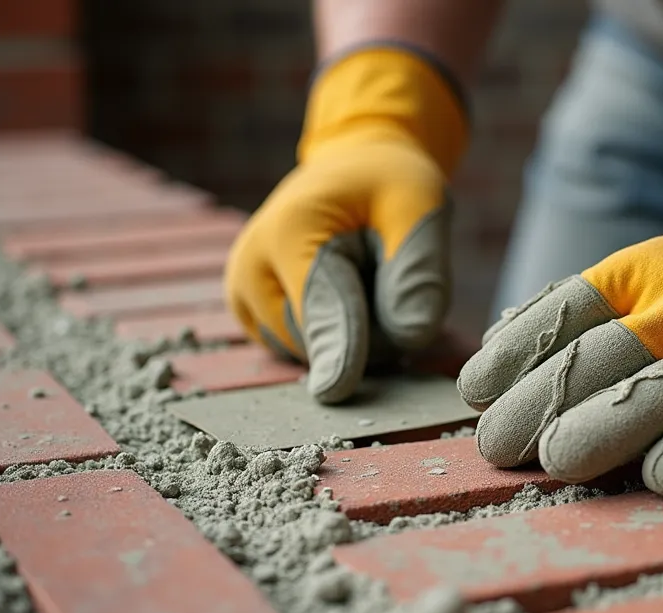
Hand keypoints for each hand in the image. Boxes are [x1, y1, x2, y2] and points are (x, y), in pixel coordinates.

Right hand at [225, 47, 466, 402]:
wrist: (352, 171)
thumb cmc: (389, 187)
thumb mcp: (419, 210)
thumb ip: (417, 273)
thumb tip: (408, 336)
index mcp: (291, 230)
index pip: (321, 306)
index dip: (338, 348)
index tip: (335, 391)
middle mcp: (250, 266)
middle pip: (318, 341)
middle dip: (370, 333)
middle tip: (390, 275)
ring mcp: (243, 295)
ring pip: (308, 356)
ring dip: (352, 339)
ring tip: (363, 279)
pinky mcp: (250, 316)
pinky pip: (301, 355)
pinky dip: (332, 340)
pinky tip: (343, 297)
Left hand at [458, 124, 662, 496]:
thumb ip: (590, 305)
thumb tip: (501, 334)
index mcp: (652, 274)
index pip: (570, 310)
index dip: (519, 352)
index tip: (475, 392)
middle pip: (606, 357)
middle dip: (543, 402)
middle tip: (498, 446)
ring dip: (607, 426)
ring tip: (555, 461)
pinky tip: (660, 478)